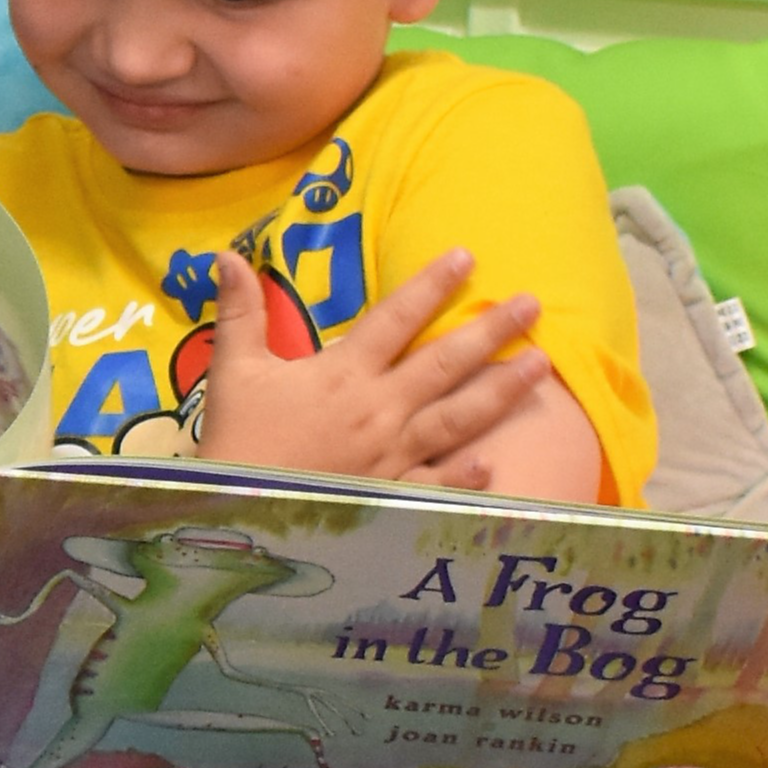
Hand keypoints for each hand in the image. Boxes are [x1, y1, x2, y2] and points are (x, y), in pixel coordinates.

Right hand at [191, 247, 549, 489]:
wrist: (237, 511)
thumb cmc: (237, 439)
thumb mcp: (233, 370)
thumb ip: (240, 312)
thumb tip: (225, 255)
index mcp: (343, 374)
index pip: (395, 318)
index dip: (430, 285)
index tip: (466, 256)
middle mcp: (379, 410)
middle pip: (443, 363)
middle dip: (490, 330)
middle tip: (532, 303)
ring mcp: (393, 455)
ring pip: (458, 417)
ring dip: (502, 391)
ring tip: (541, 366)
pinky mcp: (393, 495)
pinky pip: (439, 483)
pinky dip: (468, 474)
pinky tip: (496, 461)